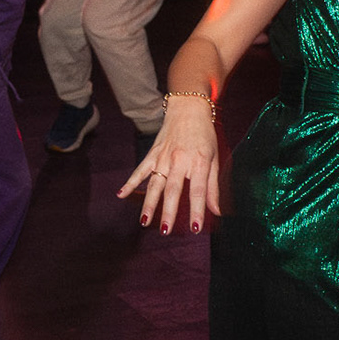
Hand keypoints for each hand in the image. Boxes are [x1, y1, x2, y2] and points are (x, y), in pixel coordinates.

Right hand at [117, 99, 222, 235]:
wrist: (188, 108)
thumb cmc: (204, 134)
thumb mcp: (214, 158)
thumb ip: (212, 186)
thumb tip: (217, 211)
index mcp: (198, 162)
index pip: (197, 191)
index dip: (197, 211)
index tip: (196, 228)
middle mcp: (179, 160)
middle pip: (173, 190)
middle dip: (169, 212)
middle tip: (165, 231)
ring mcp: (163, 157)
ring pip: (154, 184)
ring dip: (149, 204)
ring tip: (145, 222)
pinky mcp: (152, 154)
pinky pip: (140, 170)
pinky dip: (130, 183)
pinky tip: (121, 195)